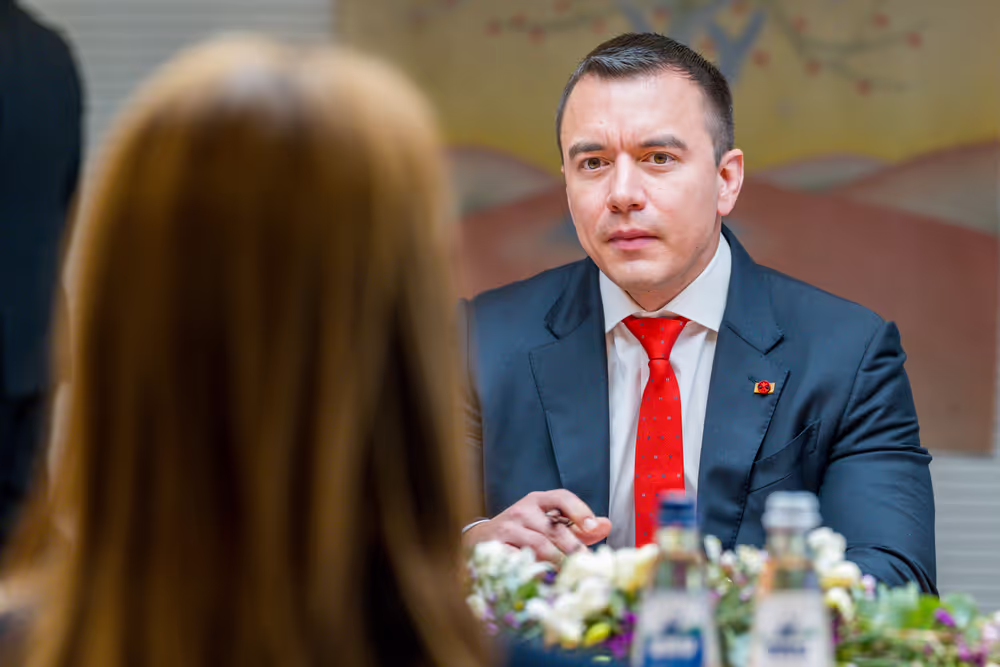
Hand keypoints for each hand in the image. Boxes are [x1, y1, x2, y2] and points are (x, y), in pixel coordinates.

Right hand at [462, 490, 612, 562]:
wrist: (480, 540)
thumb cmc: (522, 532)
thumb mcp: (547, 523)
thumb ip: (577, 526)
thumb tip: (606, 525)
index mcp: (537, 500)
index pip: (561, 497)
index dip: (579, 510)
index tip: (592, 527)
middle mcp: (522, 510)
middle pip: (555, 529)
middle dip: (574, 549)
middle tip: (587, 566)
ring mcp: (507, 529)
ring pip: (540, 547)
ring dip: (559, 564)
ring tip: (570, 576)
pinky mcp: (496, 548)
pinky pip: (521, 561)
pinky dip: (537, 571)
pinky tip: (546, 580)